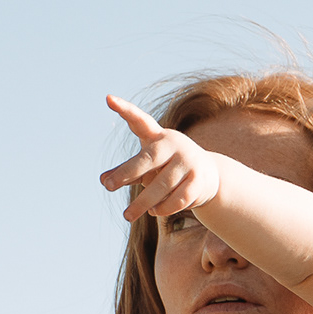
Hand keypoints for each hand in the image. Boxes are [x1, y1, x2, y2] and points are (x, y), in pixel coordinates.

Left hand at [101, 95, 220, 223]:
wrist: (209, 175)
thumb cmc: (168, 167)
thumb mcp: (148, 165)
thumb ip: (125, 171)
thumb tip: (103, 180)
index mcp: (158, 136)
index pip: (140, 120)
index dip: (125, 109)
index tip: (108, 98)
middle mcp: (174, 144)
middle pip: (148, 159)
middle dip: (127, 173)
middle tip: (108, 187)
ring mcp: (188, 161)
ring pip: (161, 185)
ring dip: (143, 202)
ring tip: (129, 214)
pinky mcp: (199, 180)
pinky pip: (177, 199)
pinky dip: (163, 208)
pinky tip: (155, 211)